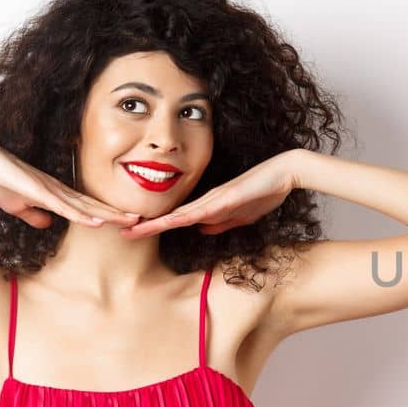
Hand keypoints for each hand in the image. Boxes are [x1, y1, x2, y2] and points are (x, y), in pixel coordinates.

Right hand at [0, 139, 141, 229]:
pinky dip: (81, 215)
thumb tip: (47, 225)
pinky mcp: (39, 191)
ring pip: (85, 206)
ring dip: (108, 215)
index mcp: (55, 193)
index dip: (106, 214)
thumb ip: (34, 215)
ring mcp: (50, 190)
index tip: (125, 221)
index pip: (86, 206)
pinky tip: (96, 222)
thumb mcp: (17, 205)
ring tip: (130, 220)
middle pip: (93, 205)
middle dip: (117, 213)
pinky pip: (64, 206)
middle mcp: (58, 190)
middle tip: (141, 219)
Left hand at [120, 151, 299, 239]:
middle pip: (172, 216)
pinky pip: (204, 209)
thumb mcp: (241, 215)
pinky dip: (186, 217)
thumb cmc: (265, 190)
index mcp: (210, 206)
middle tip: (122, 233)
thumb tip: (200, 231)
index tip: (135, 234)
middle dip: (147, 225)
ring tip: (136, 230)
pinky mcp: (228, 196)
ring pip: (181, 213)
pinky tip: (173, 222)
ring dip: (159, 222)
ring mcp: (216, 197)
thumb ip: (221, 223)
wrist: (285, 172)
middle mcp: (207, 200)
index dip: (156, 227)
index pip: (177, 220)